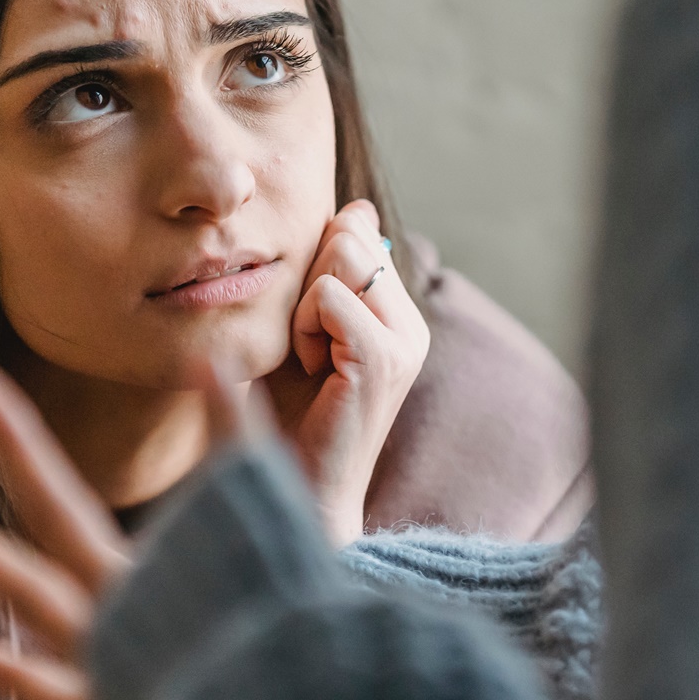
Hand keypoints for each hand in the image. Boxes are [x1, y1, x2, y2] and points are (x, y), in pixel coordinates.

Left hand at [266, 200, 429, 545]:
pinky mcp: (383, 359)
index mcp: (397, 314)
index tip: (306, 322)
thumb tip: (357, 209)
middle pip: (350, 234)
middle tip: (304, 344)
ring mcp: (403, 341)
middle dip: (307, 278)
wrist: (293, 490)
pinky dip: (303, 325)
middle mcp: (410, 324)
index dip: (315, 260)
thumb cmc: (288, 415)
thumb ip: (325, 272)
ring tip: (309, 358)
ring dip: (304, 302)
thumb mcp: (302, 328)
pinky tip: (310, 369)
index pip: (359, 232)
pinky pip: (331, 295)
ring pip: (344, 254)